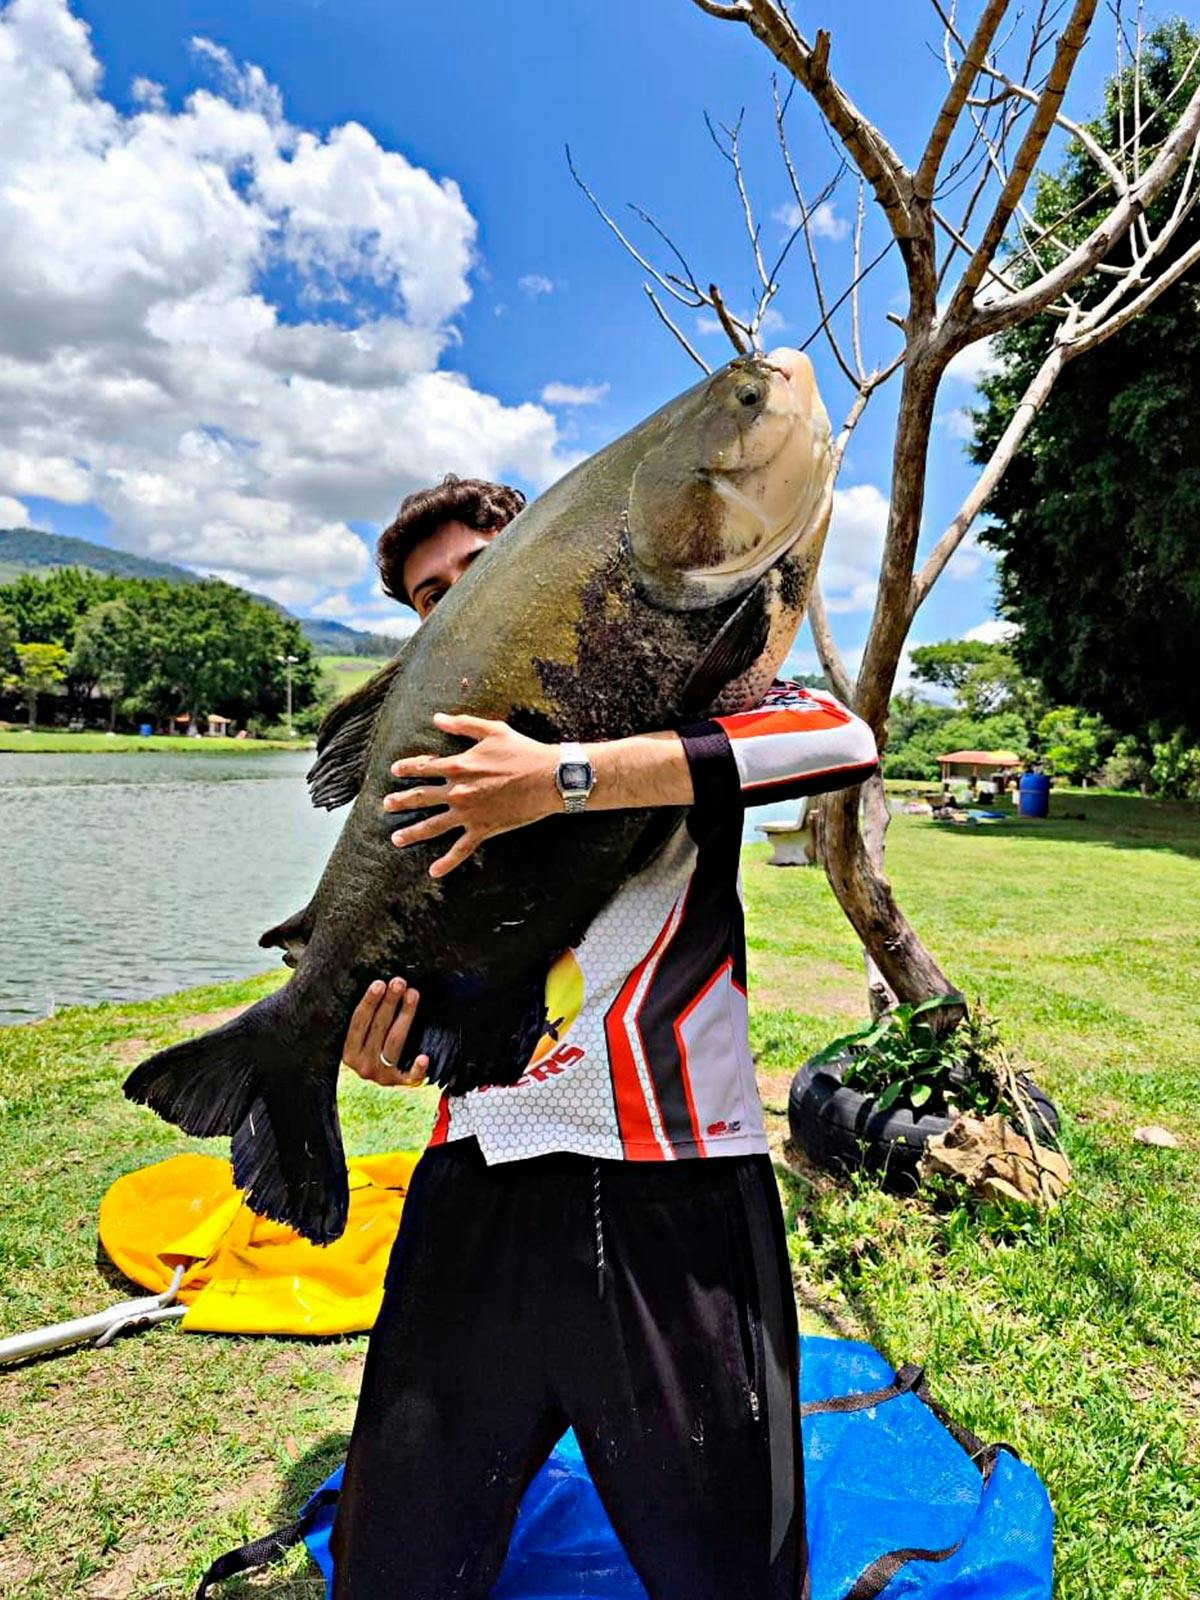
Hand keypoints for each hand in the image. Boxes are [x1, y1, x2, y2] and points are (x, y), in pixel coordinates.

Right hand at [340, 977, 428, 1086]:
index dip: (369, 1003)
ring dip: (405, 1016)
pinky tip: (424, 1057)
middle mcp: (363, 1066)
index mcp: (349, 1053)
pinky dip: (417, 1068)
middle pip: (378, 1029)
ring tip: (412, 994)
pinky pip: (410, 1076)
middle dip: (390, 1002)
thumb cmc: (367, 1051)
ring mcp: (382, 1076)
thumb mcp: (357, 1040)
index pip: (358, 1024)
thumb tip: (378, 988)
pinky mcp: (400, 1082)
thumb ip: (364, 1022)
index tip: (379, 983)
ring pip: (395, 1042)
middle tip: (399, 983)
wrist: (369, 1092)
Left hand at [385, 712, 558, 877]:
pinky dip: (447, 862)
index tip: (395, 770)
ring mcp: (468, 813)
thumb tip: (437, 718)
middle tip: (386, 805)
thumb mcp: (493, 730)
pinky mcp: (483, 829)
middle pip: (420, 797)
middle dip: (401, 802)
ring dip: (412, 833)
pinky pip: (461, 849)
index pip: (424, 767)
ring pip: (432, 826)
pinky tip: (434, 871)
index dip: (407, 768)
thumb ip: (463, 724)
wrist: (548, 778)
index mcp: (458, 766)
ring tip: (396, 838)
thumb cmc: (523, 751)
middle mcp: (457, 791)